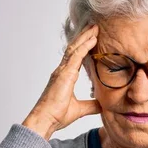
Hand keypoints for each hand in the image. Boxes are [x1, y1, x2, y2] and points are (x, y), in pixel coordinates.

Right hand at [22, 24, 100, 138]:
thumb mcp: (80, 110)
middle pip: (74, 48)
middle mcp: (62, 71)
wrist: (45, 120)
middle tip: (95, 27)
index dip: (84, 46)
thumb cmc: (57, 116)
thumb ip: (91, 105)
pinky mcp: (64, 74)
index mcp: (65, 77)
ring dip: (85, 37)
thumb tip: (102, 105)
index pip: (75, 57)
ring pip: (74, 48)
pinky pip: (75, 56)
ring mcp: (62, 71)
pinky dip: (84, 46)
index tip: (93, 38)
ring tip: (95, 28)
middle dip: (84, 36)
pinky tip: (92, 40)